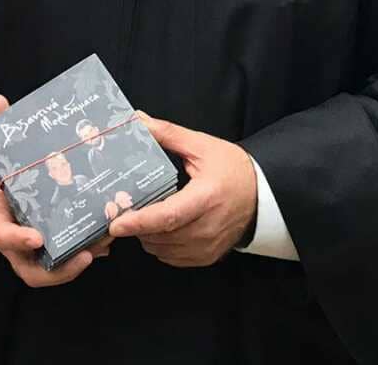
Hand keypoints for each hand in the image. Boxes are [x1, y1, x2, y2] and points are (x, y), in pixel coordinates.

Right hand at [0, 93, 97, 287]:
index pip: (3, 236)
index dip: (18, 240)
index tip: (37, 237)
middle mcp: (14, 241)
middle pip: (31, 271)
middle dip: (59, 271)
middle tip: (86, 254)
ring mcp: (28, 249)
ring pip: (49, 271)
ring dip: (76, 265)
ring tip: (103, 245)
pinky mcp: (42, 248)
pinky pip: (59, 259)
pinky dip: (80, 254)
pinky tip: (104, 243)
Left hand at [107, 115, 256, 267]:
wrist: (262, 195)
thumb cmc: (232, 169)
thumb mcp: (202, 146)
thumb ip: (169, 134)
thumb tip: (138, 120)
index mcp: (206, 198)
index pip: (167, 216)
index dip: (139, 221)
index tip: (116, 224)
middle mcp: (207, 228)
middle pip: (160, 235)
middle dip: (137, 226)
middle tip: (125, 209)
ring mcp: (207, 247)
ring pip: (162, 250)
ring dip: (148, 236)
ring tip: (145, 215)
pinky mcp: (207, 257)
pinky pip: (172, 258)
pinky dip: (161, 245)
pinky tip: (162, 228)